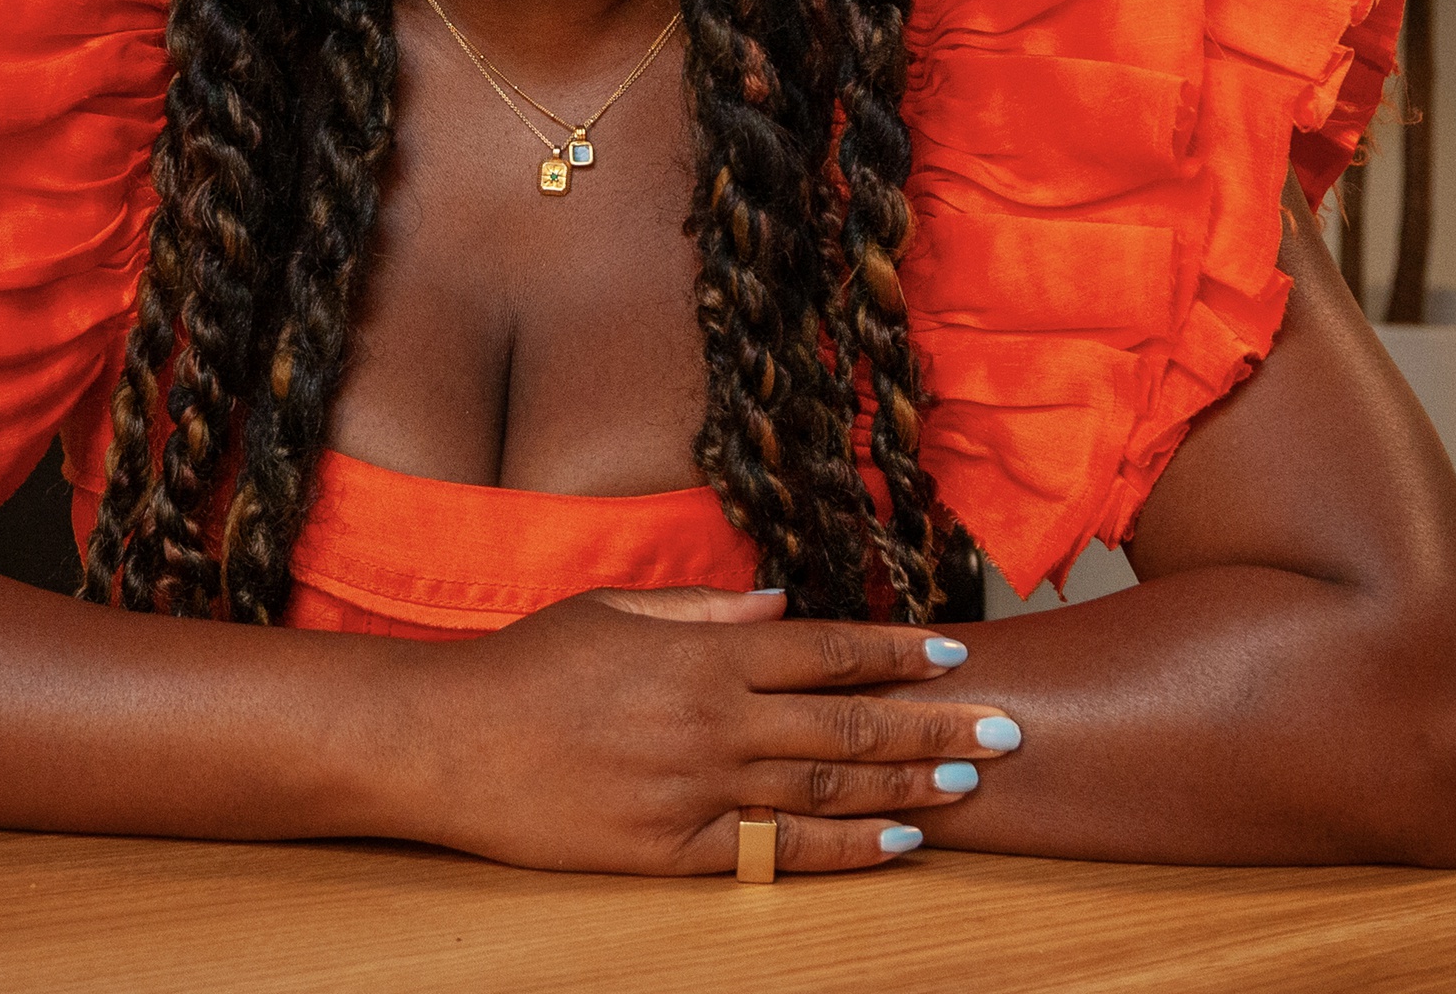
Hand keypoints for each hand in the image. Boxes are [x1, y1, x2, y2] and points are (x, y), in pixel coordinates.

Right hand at [398, 586, 1018, 874]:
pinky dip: (843, 849)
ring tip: (971, 782)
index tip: (957, 648)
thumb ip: (702, 609)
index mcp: (700, 653)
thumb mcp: (613, 611)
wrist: (448, 742)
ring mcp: (696, 789)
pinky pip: (775, 852)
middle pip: (846, 723)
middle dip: (933, 722)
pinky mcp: (672, 850)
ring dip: (906, 786)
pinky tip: (896, 844)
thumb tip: (778, 603)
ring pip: (825, 789)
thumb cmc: (528, 663)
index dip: (896, 649)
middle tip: (1006, 724)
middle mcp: (712, 719)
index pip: (825, 649)